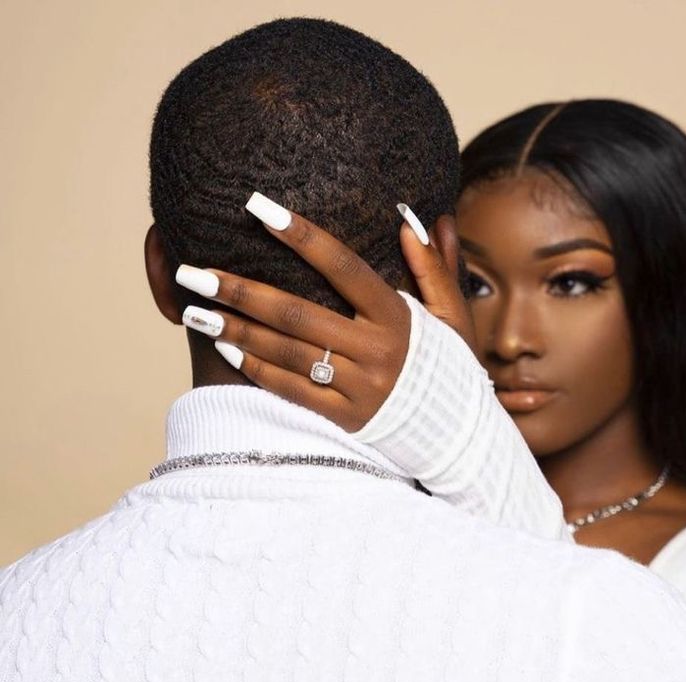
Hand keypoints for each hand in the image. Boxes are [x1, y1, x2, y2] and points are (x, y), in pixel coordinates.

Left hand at [178, 205, 475, 431]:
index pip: (342, 267)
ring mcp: (359, 388)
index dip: (300, 235)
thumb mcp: (451, 314)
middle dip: (239, 290)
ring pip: (287, 353)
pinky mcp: (346, 419)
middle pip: (297, 313)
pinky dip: (258, 369)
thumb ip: (432, 266)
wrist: (456, 432)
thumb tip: (411, 218)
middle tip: (191, 272)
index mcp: (398, 316)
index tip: (256, 206)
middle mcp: (376, 350)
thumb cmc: (448, 363)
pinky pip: (293, 391)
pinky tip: (226, 349)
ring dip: (235, 330)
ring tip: (191, 310)